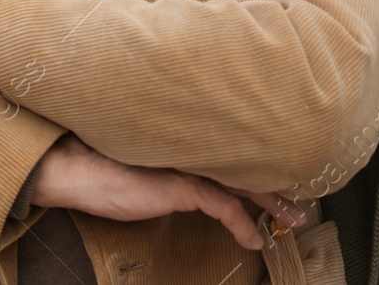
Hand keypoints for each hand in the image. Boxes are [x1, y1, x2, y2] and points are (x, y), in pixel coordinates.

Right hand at [32, 136, 305, 249]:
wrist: (77, 168)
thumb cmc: (103, 166)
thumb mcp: (146, 164)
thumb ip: (174, 165)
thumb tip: (196, 178)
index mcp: (185, 139)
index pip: (233, 149)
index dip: (259, 162)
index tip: (281, 174)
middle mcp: (192, 146)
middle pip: (246, 162)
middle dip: (277, 182)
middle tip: (301, 200)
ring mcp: (188, 162)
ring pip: (243, 182)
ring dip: (272, 203)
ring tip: (292, 220)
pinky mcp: (182, 184)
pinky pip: (223, 206)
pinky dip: (242, 224)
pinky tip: (253, 240)